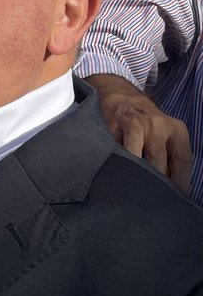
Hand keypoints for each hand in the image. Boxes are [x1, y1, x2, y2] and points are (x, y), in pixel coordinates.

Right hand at [89, 74, 191, 191]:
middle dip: (156, 182)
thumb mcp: (166, 132)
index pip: (182, 160)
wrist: (120, 96)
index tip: (177, 196)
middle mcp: (156, 126)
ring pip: (137, 158)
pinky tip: (118, 174)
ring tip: (136, 190)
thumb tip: (174, 187)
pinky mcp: (113, 128)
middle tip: (154, 198)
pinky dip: (118, 165)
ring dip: (136, 175)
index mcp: (175, 129)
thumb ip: (171, 154)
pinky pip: (117, 152)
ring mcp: (133, 126)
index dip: (180, 182)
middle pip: (159, 162)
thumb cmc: (147, 122)